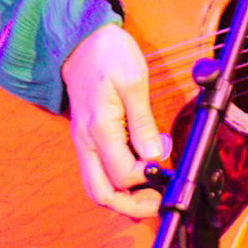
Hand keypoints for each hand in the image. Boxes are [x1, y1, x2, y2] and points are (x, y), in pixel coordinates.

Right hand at [62, 23, 170, 219]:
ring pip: (97, 187)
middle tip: (158, 201)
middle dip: (130, 206)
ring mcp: (83, 142)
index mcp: (98, 129)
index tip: (166, 165)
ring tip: (151, 194)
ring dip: (122, 199)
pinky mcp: (87, 138)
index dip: (146, 178)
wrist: (81, 41)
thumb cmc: (108, 56)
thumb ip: (143, 122)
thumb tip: (154, 155)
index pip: (121, 174)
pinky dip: (116, 182)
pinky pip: (97, 172)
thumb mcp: (134, 82)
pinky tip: (138, 175)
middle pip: (101, 193)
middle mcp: (85, 142)